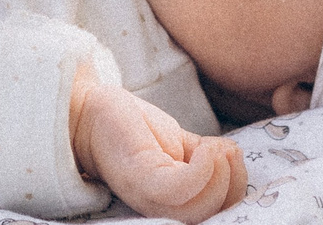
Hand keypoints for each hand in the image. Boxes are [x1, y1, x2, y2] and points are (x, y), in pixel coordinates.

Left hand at [69, 68, 246, 223]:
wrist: (87, 110)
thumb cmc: (131, 128)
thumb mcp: (179, 142)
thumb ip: (205, 155)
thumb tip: (234, 156)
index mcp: (173, 202)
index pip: (217, 210)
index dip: (236, 185)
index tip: (231, 154)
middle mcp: (159, 208)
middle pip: (213, 213)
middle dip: (233, 182)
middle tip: (226, 151)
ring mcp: (147, 197)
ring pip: (200, 207)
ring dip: (220, 175)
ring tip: (215, 149)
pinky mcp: (137, 179)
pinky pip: (179, 190)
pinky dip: (203, 171)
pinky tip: (204, 149)